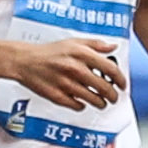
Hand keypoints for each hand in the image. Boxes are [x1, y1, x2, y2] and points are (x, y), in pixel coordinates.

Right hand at [3, 34, 125, 110]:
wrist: (25, 61)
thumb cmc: (49, 52)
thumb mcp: (73, 42)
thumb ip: (95, 44)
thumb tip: (113, 46)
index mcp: (81, 54)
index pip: (111, 69)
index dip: (121, 79)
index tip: (122, 84)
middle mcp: (75, 69)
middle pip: (105, 88)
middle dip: (113, 95)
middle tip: (113, 97)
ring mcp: (67, 84)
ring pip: (94, 100)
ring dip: (101, 103)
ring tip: (100, 102)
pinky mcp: (58, 97)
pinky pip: (78, 106)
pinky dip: (82, 105)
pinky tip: (81, 101)